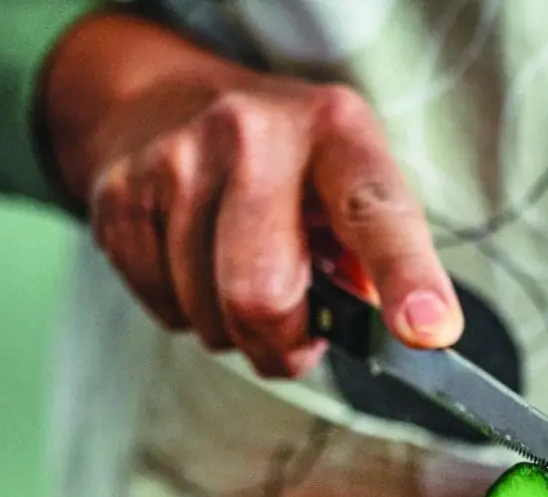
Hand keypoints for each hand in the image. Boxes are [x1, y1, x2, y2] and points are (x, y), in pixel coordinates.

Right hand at [47, 18, 461, 375]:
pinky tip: (192, 263)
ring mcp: (176, 161)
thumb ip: (374, 255)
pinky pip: (164, 311)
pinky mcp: (120, 197)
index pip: (374, 211)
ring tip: (237, 272)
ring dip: (232, 328)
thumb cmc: (282, 165)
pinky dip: (186, 311)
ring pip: (208, 318)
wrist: (160, 101)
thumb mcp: (346, 177)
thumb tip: (386, 329)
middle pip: (263, 297)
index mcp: (334, 130)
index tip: (428, 331)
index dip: (404, 276)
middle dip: (283, 344)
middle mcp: (252, 134)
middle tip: (294, 335)